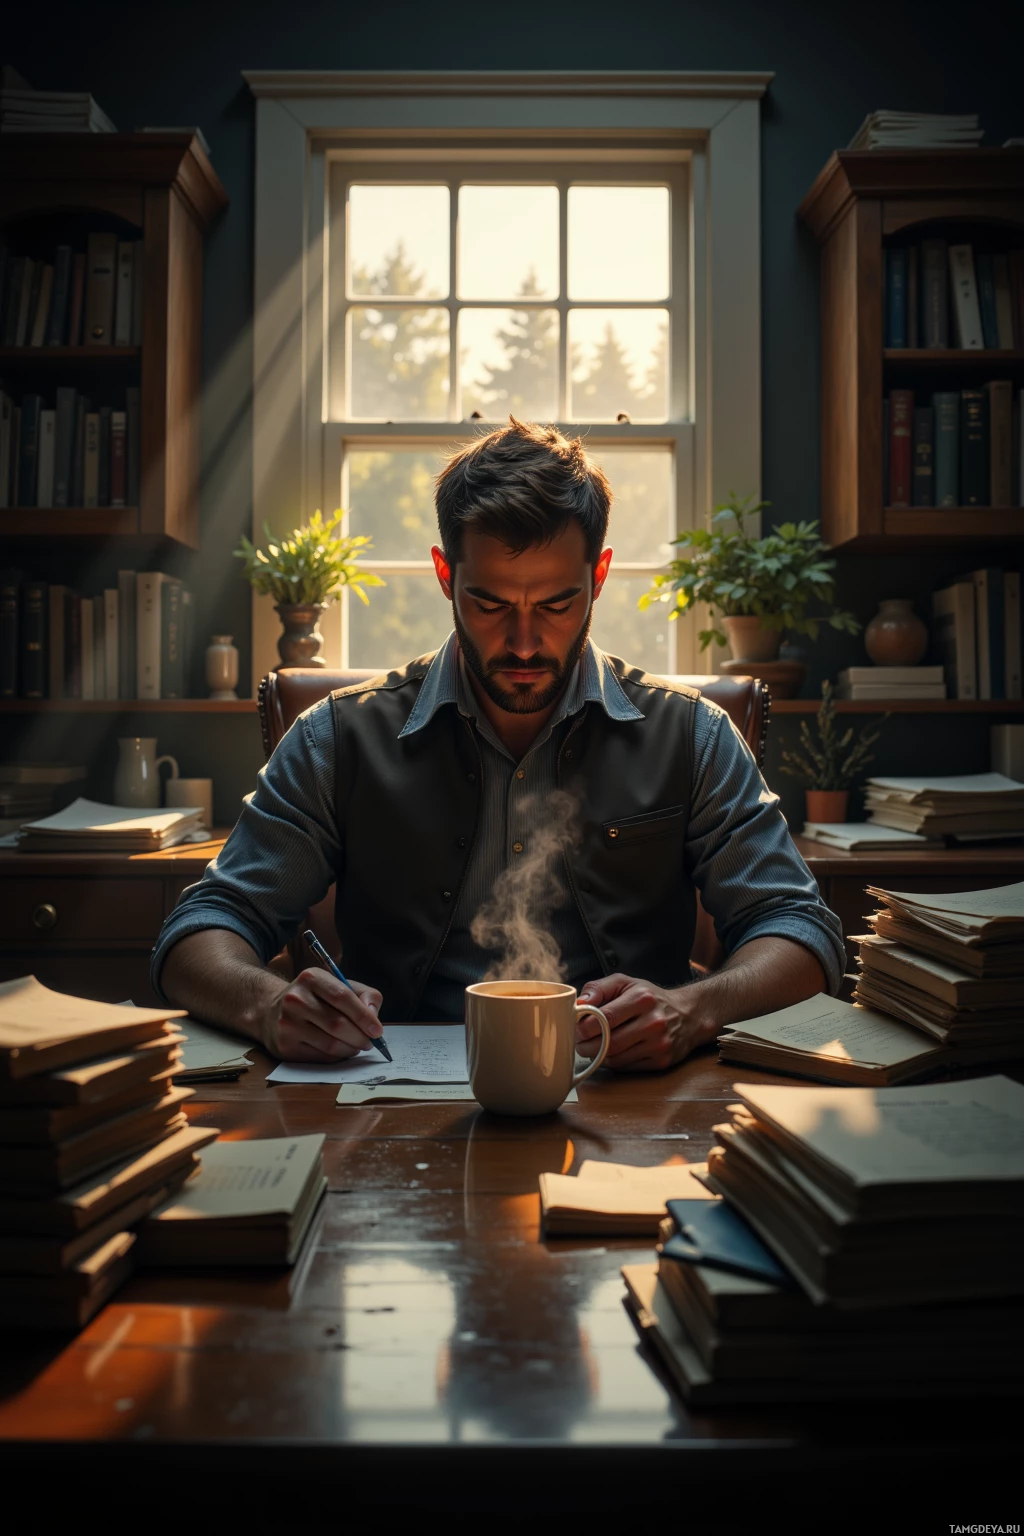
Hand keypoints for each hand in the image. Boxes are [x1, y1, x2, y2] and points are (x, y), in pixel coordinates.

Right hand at [259, 967, 383, 1060]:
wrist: (271, 1011)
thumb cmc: (314, 998)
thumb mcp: (337, 985)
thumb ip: (364, 995)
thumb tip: (374, 1015)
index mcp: (310, 978)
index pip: (342, 997)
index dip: (363, 1016)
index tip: (377, 1030)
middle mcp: (295, 999)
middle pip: (338, 1024)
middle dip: (360, 1037)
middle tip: (370, 1042)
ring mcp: (287, 1024)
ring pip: (331, 1044)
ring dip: (351, 1049)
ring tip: (356, 1046)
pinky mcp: (284, 1046)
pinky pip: (321, 1057)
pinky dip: (337, 1057)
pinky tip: (340, 1050)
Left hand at [575, 974, 712, 1072]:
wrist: (688, 1015)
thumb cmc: (650, 998)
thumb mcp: (625, 983)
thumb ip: (599, 988)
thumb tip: (579, 1004)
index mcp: (642, 998)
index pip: (605, 1018)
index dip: (584, 1026)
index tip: (576, 1027)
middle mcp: (653, 1022)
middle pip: (609, 1042)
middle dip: (586, 1045)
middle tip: (579, 1041)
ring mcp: (659, 1044)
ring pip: (615, 1058)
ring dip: (597, 1055)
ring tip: (591, 1046)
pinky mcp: (661, 1061)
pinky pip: (626, 1067)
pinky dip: (613, 1062)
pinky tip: (611, 1052)